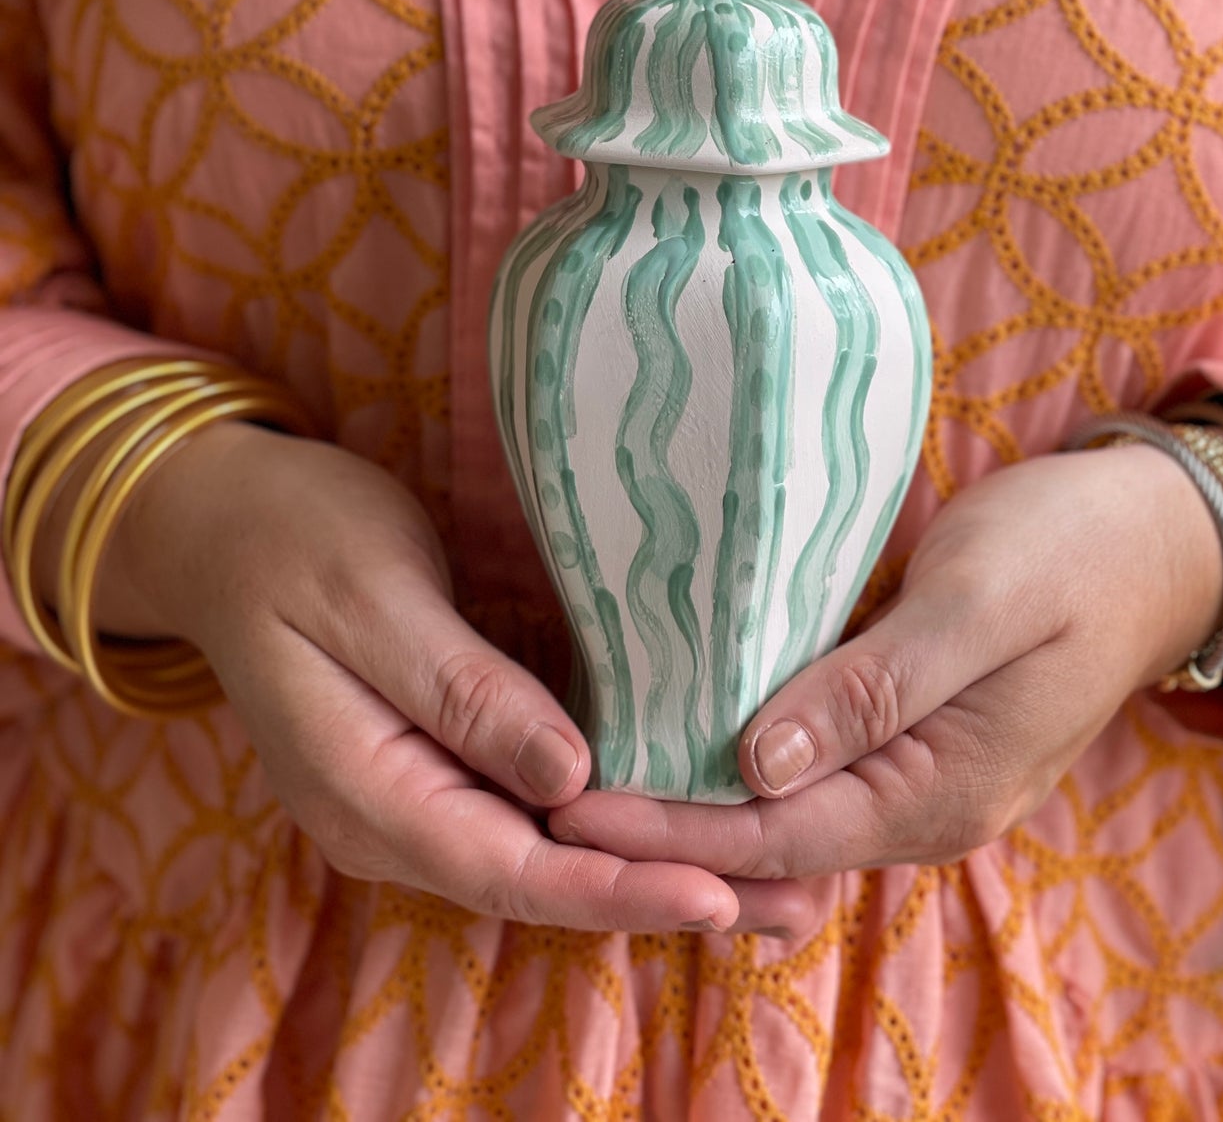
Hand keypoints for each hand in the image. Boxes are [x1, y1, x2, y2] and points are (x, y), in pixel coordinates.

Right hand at [80, 422, 817, 935]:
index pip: (509, 867)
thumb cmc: (295, 538)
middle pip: (546, 880)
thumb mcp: (373, 596)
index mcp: (365, 792)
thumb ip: (462, 689)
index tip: (718, 891)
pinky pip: (540, 809)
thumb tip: (570, 776)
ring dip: (657, 868)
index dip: (616, 885)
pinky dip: (618, 821)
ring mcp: (417, 794)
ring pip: (552, 854)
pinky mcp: (443, 759)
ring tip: (779, 881)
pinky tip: (693, 819)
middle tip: (797, 904)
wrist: (223, 521)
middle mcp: (394, 817)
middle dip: (667, 896)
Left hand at [547, 444, 1222, 909]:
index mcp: (943, 790)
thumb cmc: (1072, 551)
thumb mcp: (977, 603)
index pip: (777, 834)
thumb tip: (757, 764)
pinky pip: (809, 769)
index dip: (671, 826)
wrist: (1158, 537)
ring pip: (784, 813)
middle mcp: (925, 805)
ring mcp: (919, 773)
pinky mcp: (909, 730)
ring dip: (695, 804)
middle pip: (769, 842)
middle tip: (553, 800)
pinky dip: (739, 765)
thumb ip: (874, 686)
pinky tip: (678, 729)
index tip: (574, 806)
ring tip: (592, 774)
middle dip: (665, 831)